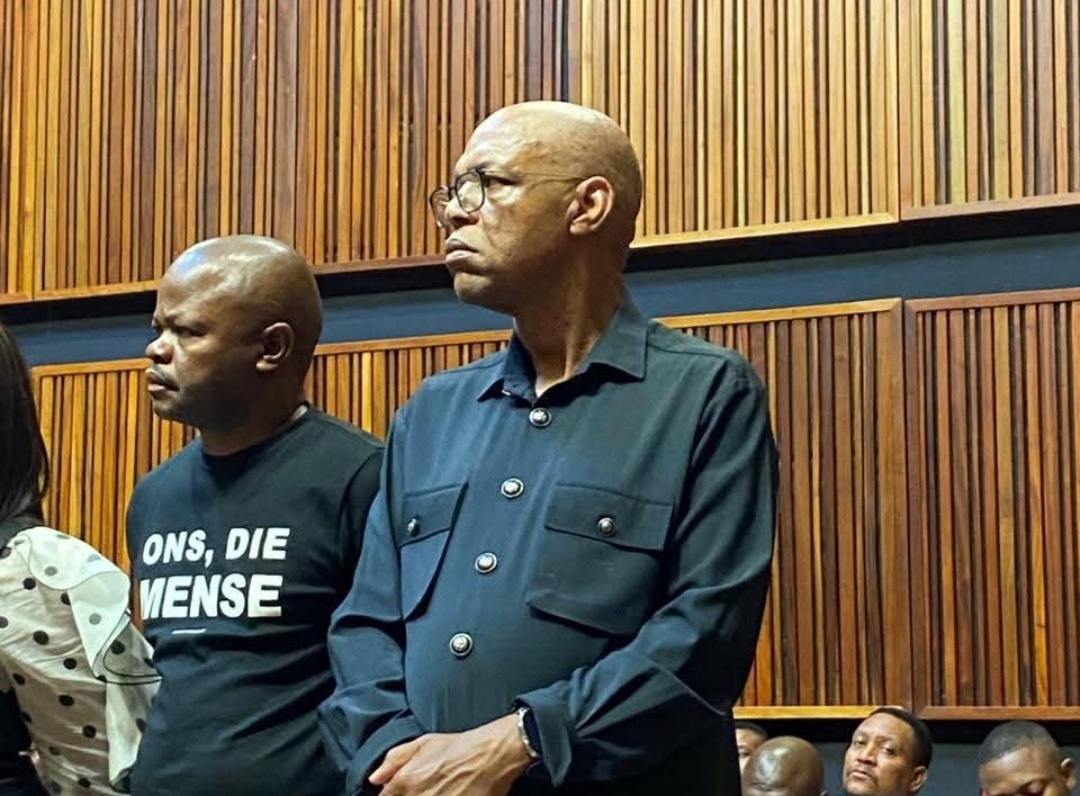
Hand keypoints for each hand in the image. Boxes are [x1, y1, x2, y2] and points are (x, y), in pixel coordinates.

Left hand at [370, 713, 531, 795]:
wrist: (493, 754)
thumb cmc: (460, 747)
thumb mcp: (423, 743)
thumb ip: (394, 760)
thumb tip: (374, 779)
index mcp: (405, 781)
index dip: (391, 795)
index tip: (402, 791)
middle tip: (427, 788)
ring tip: (442, 790)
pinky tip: (450, 795)